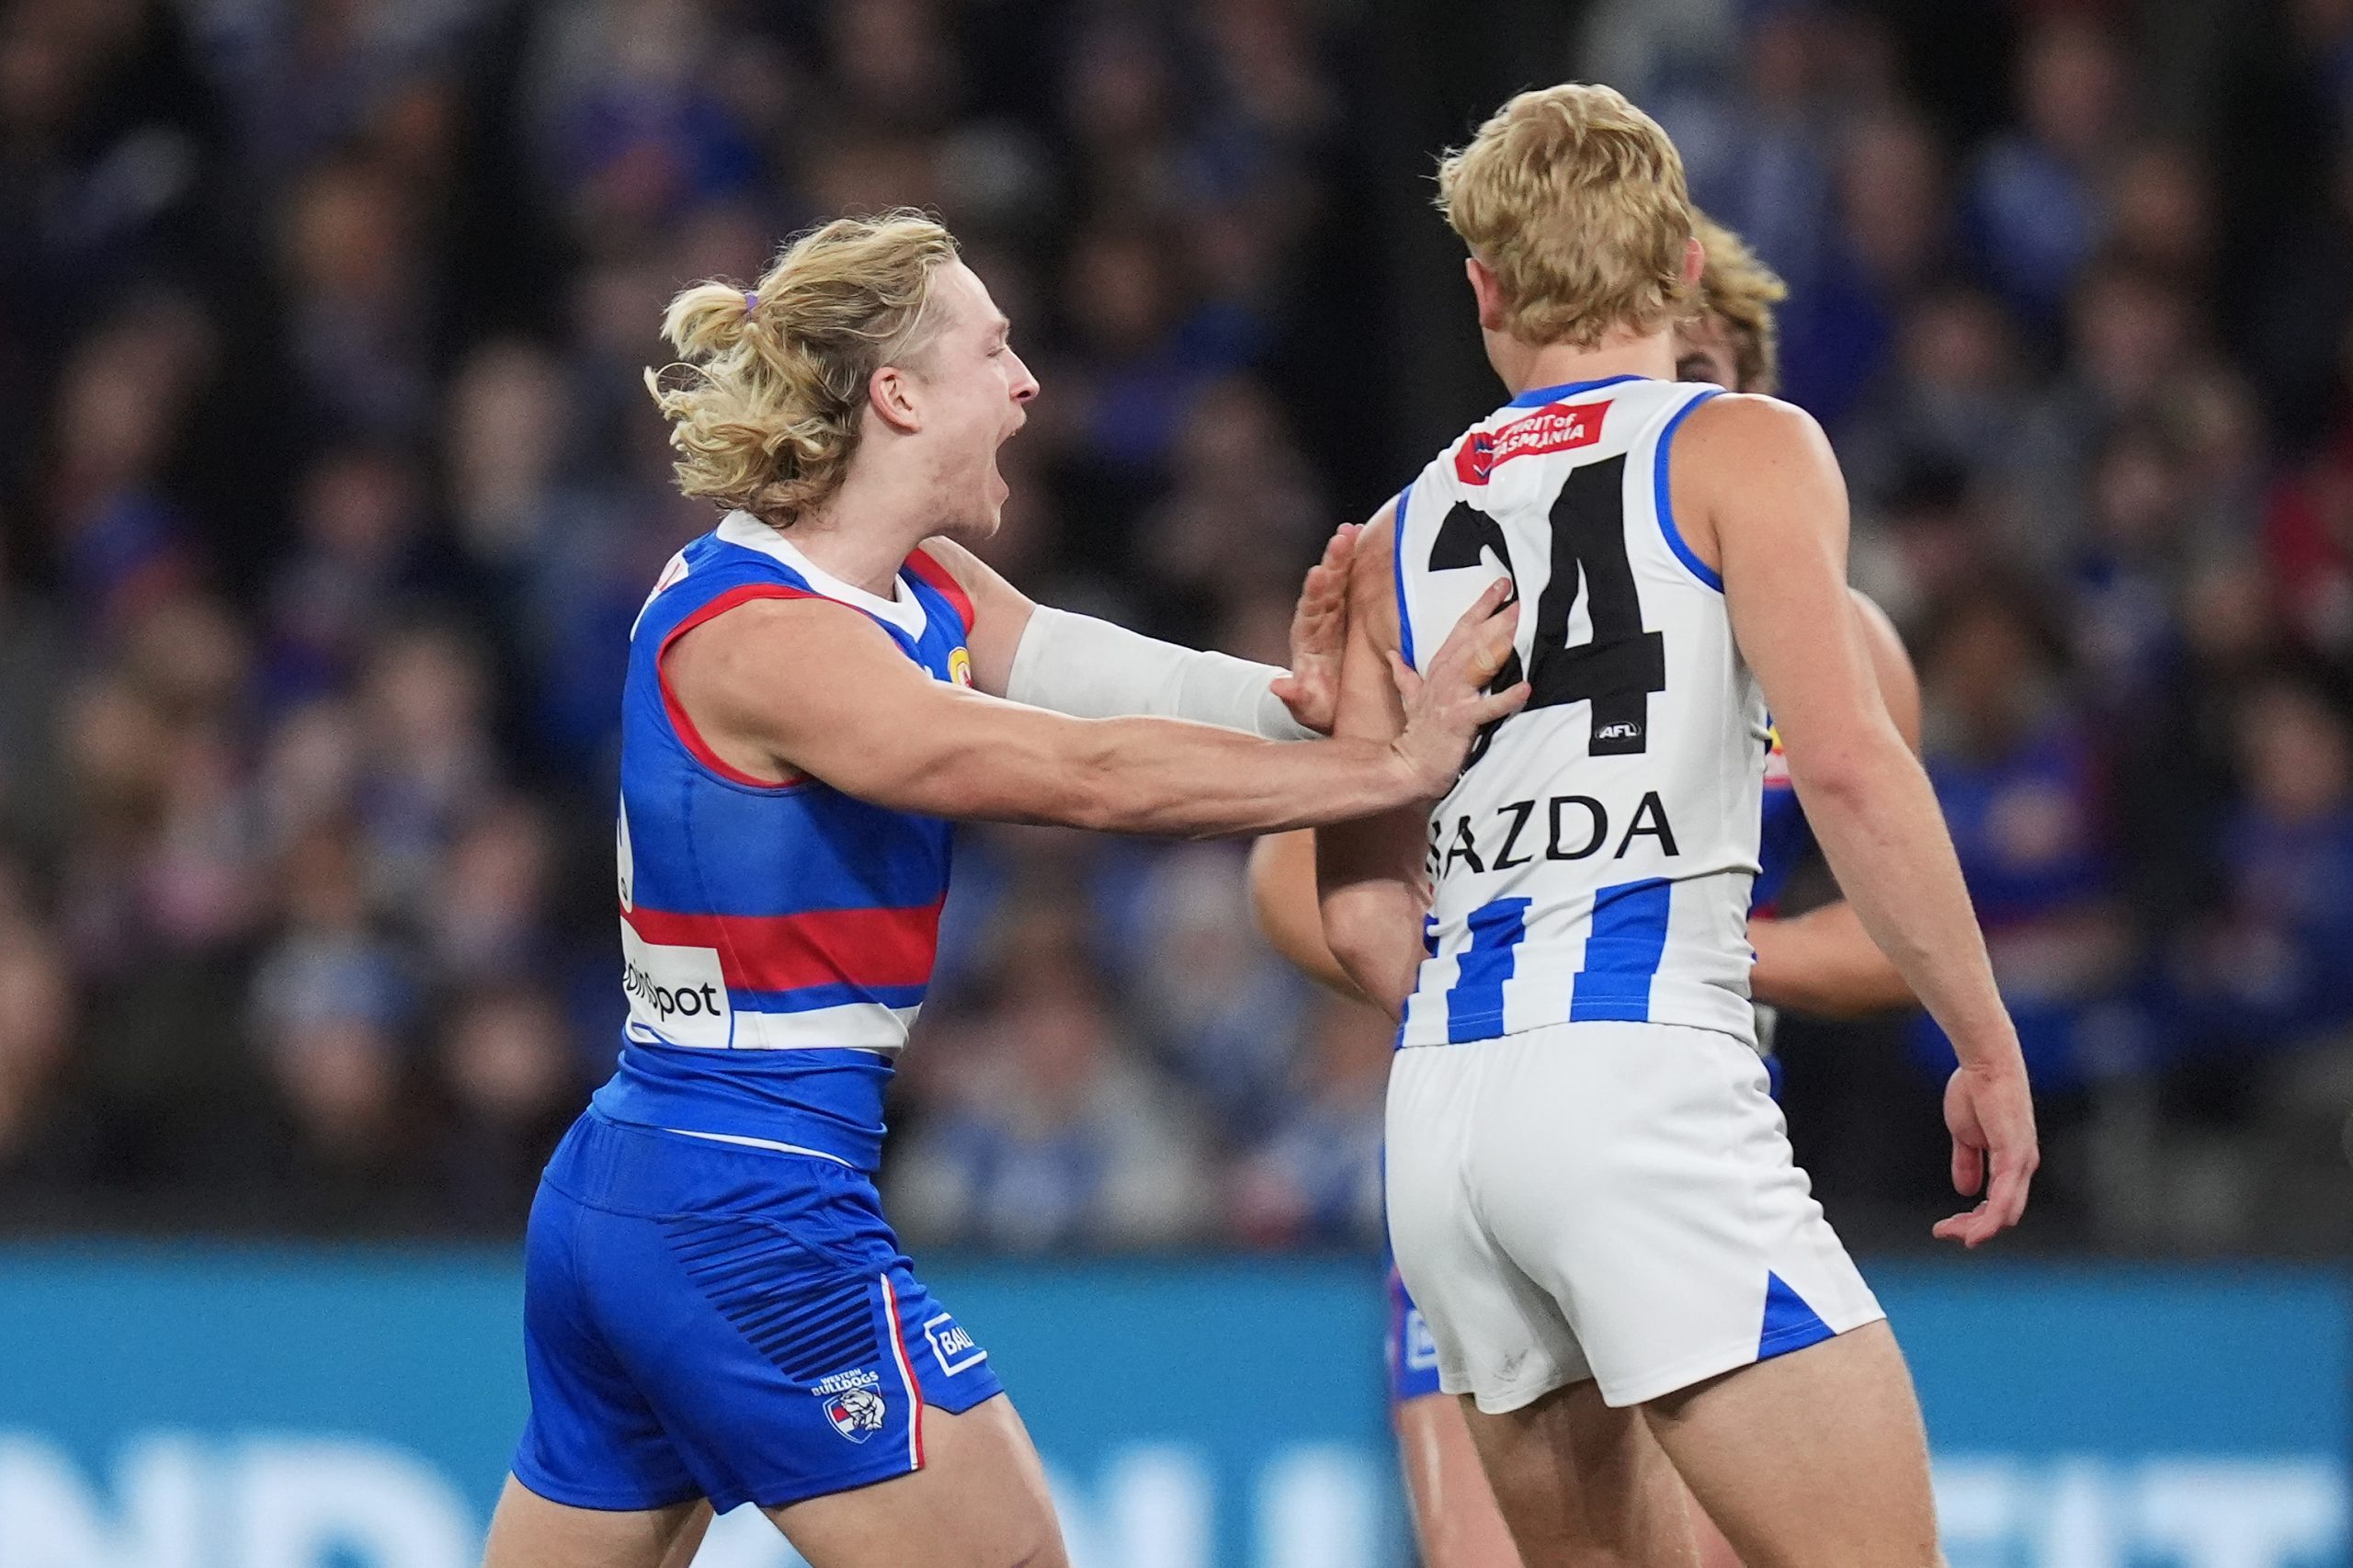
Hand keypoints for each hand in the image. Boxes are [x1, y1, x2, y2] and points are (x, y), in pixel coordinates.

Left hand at [1270, 524, 1357, 734]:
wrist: (1338, 704)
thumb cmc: (1323, 707)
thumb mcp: (1310, 708)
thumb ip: (1296, 697)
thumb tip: (1278, 687)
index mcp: (1308, 638)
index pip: (1309, 610)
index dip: (1314, 592)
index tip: (1318, 573)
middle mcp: (1320, 619)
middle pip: (1326, 586)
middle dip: (1334, 561)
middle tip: (1342, 537)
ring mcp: (1337, 611)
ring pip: (1342, 578)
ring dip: (1347, 553)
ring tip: (1356, 529)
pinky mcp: (1355, 609)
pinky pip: (1358, 582)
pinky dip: (1363, 560)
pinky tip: (1371, 536)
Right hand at [1387, 576, 1528, 797]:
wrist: (1408, 767)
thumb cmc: (1418, 733)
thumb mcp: (1410, 697)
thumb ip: (1405, 674)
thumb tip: (1392, 654)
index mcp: (1438, 670)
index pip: (1462, 630)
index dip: (1481, 605)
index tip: (1501, 585)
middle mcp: (1445, 678)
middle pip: (1473, 640)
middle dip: (1495, 617)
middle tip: (1519, 596)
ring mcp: (1451, 698)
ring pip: (1478, 664)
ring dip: (1499, 644)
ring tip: (1520, 625)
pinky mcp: (1459, 721)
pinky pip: (1486, 708)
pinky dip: (1506, 698)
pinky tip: (1526, 688)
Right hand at [1932, 1057, 2037, 1246]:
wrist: (1985, 1064)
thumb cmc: (1977, 1091)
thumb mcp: (1966, 1135)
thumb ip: (1968, 1163)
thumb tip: (1966, 1191)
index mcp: (2012, 1162)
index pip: (1998, 1204)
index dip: (1973, 1220)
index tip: (1943, 1225)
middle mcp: (2022, 1167)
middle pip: (2003, 1215)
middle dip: (1972, 1229)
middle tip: (1942, 1231)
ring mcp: (2021, 1163)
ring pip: (2005, 1214)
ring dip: (1978, 1229)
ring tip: (1948, 1233)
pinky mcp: (2015, 1156)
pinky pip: (2004, 1197)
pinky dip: (1990, 1219)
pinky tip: (1975, 1233)